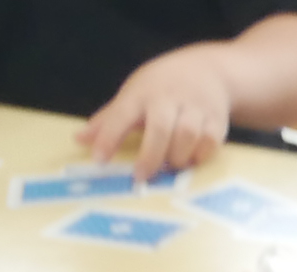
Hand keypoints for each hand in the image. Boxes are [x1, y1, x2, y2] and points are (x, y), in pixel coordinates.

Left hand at [81, 42, 234, 176]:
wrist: (208, 70)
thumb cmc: (162, 86)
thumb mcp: (133, 94)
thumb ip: (110, 120)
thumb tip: (79, 140)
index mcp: (141, 93)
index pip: (120, 115)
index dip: (108, 138)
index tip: (99, 160)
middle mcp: (168, 99)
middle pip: (160, 130)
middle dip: (150, 157)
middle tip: (141, 177)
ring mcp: (195, 108)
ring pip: (188, 138)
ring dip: (177, 158)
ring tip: (169, 166)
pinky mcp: (217, 120)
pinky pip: (209, 144)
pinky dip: (199, 157)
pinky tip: (190, 160)